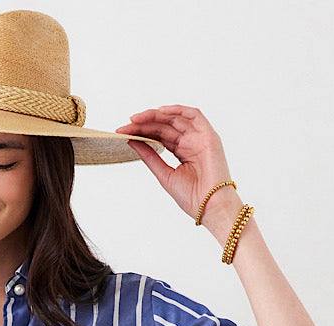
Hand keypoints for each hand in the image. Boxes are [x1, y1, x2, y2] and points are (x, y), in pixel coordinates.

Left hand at [114, 106, 236, 223]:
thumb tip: (132, 141)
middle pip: (165, 126)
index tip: (123, 133)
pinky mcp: (209, 136)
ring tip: (137, 119)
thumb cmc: (192, 197)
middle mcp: (191, 142)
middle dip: (144, 124)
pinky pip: (194, 115)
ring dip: (156, 115)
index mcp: (183, 152)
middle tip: (125, 126)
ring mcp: (200, 138)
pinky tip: (160, 111)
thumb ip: (150, 157)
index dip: (141, 132)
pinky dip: (177, 110)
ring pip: (176, 118)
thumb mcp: (164, 174)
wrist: (210, 207)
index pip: (159, 136)